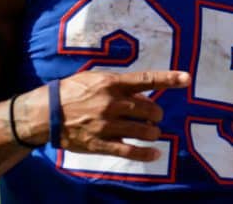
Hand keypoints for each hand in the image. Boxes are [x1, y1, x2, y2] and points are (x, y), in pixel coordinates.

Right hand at [23, 70, 189, 160]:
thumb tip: (143, 94)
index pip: (146, 80)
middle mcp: (112, 103)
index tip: (187, 79)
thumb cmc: (72, 91)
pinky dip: (145, 153)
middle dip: (157, 114)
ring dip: (153, 132)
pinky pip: (129, 151)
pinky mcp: (100, 144)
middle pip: (150, 110)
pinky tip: (155, 153)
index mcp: (112, 83)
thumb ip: (120, 84)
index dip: (169, 79)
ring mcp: (106, 125)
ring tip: (152, 132)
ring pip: (144, 131)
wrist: (46, 113)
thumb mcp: (96, 79)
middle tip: (154, 116)